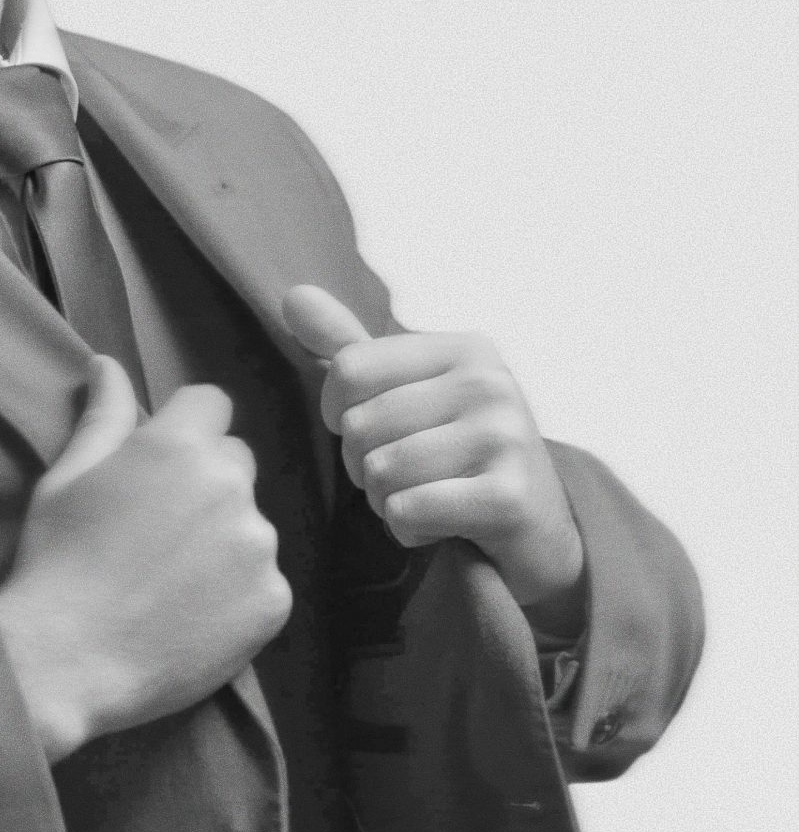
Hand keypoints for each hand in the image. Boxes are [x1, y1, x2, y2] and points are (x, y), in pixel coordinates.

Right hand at [0, 357, 291, 762]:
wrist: (65, 660)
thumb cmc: (56, 560)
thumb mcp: (68, 478)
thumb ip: (104, 416)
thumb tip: (109, 364)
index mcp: (179, 445)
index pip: (211, 404)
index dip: (184, 430)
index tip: (157, 468)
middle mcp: (231, 486)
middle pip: (235, 462)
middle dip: (206, 483)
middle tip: (158, 531)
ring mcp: (258, 546)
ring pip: (251, 524)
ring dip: (224, 540)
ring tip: (172, 582)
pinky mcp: (274, 602)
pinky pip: (264, 581)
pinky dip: (238, 594)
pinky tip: (193, 615)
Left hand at [281, 286, 585, 623]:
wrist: (539, 534)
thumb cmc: (460, 458)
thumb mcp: (410, 394)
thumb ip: (351, 348)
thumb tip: (292, 296)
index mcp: (465, 348)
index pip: (349, 367)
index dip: (339, 413)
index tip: (372, 433)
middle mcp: (490, 382)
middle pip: (360, 425)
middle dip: (365, 467)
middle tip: (408, 478)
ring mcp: (505, 437)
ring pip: (380, 473)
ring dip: (386, 502)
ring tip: (426, 500)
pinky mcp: (509, 498)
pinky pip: (406, 511)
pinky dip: (409, 531)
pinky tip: (442, 527)